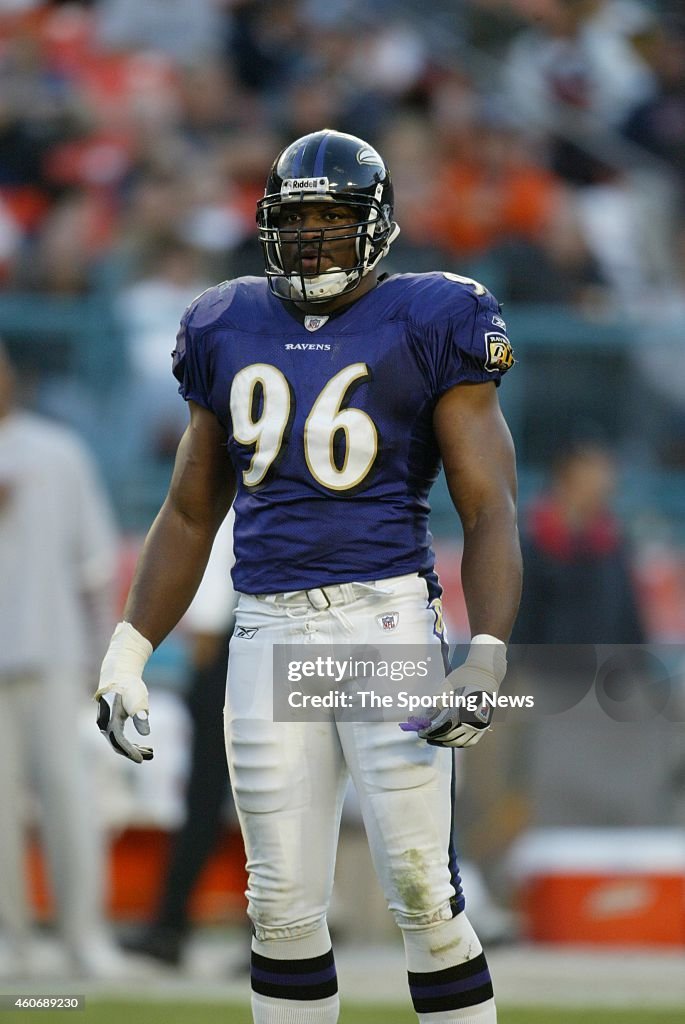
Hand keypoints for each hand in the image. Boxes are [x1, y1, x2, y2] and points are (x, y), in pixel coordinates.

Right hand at [95, 622, 153, 762]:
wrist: (119, 673)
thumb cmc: (129, 687)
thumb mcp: (138, 700)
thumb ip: (141, 716)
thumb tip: (145, 733)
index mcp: (111, 720)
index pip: (120, 742)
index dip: (131, 752)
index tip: (142, 760)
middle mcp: (105, 724)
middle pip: (118, 745)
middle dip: (134, 752)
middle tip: (152, 755)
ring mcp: (106, 723)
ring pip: (118, 742)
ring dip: (133, 748)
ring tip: (151, 751)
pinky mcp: (110, 721)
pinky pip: (118, 736)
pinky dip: (129, 742)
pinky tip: (142, 742)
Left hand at [418, 638, 506, 747]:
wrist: (486, 672)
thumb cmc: (465, 676)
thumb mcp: (447, 687)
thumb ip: (436, 704)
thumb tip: (425, 718)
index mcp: (462, 710)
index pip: (443, 728)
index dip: (430, 732)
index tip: (421, 733)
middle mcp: (472, 721)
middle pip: (450, 737)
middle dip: (436, 738)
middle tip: (425, 736)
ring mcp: (480, 724)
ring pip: (460, 742)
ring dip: (446, 743)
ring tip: (435, 740)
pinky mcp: (485, 725)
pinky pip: (471, 741)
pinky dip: (459, 743)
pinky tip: (451, 741)